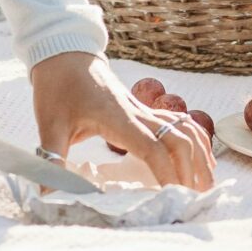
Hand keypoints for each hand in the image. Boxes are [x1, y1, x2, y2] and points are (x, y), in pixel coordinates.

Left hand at [28, 51, 215, 190]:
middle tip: (193, 198)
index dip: (165, 173)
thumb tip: (46, 194)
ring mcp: (143, 109)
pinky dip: (194, 139)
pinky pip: (177, 123)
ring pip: (183, 129)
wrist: (64, 53)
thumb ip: (51, 160)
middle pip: (178, 139)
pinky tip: (199, 157)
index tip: (170, 196)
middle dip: (190, 169)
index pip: (151, 147)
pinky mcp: (143, 109)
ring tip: (205, 183)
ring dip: (198, 154)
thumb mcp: (49, 125)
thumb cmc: (57, 87)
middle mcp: (137, 113)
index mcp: (117, 118)